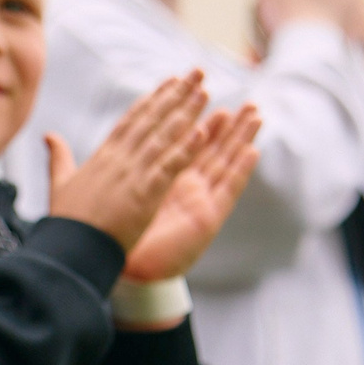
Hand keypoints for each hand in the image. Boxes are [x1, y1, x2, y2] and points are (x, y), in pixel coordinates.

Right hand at [46, 73, 210, 250]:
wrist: (70, 249)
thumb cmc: (66, 222)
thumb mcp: (60, 183)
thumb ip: (58, 157)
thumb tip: (49, 136)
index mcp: (103, 156)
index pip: (132, 120)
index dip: (153, 99)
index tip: (170, 82)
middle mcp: (119, 159)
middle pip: (152, 120)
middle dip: (176, 95)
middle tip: (196, 74)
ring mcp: (132, 174)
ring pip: (164, 137)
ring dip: (186, 114)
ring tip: (204, 93)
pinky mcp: (144, 193)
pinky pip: (169, 166)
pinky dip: (186, 149)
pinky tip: (202, 132)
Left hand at [123, 105, 262, 282]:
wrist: (122, 272)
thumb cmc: (119, 237)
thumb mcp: (115, 195)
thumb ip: (116, 170)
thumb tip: (108, 150)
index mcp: (166, 181)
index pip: (185, 146)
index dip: (195, 120)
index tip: (202, 92)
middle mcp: (187, 190)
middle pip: (212, 152)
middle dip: (229, 126)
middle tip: (245, 101)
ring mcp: (199, 203)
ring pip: (225, 165)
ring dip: (242, 140)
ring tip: (256, 115)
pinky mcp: (206, 220)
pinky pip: (226, 192)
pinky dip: (239, 171)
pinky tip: (252, 152)